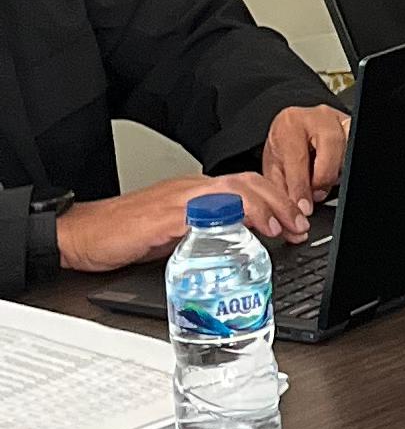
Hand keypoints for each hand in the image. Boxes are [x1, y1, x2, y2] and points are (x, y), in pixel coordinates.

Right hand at [55, 169, 304, 273]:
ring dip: (264, 207)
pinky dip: (229, 217)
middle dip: (280, 202)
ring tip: (282, 227)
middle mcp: (190, 189)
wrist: (82, 234)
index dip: (275, 199)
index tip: (295, 220)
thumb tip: (234, 245)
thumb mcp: (173, 233)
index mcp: (194, 191)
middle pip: (248, 183)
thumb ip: (203, 232)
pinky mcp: (164, 217)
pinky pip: (204, 210)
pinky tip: (244, 230)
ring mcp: (178, 200)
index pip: (245, 185)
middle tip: (299, 226)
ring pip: (233, 191)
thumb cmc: (122, 234)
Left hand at [259, 101, 350, 233]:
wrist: (293, 130)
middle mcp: (316, 116)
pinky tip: (336, 173)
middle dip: (323, 178)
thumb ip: (282, 187)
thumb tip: (291, 210)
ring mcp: (339, 120)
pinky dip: (346, 165)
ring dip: (337, 172)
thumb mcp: (275, 166)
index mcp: (290, 123)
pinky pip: (355, 149)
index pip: (298, 157)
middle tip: (316, 196)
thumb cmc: (284, 146)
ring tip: (324, 184)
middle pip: (330, 148)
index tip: (304, 207)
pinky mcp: (353, 127)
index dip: (301, 186)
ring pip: (348, 149)